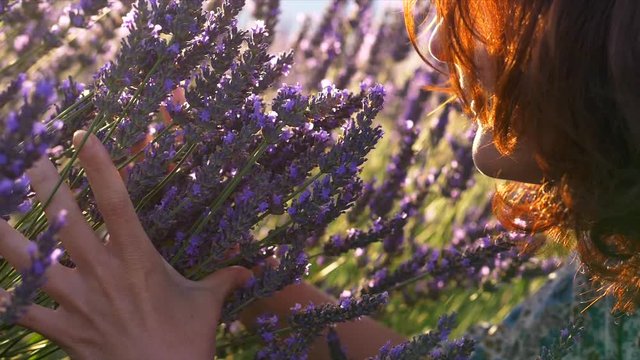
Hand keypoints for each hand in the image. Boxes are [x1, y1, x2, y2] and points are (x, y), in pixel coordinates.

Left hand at [0, 130, 250, 358]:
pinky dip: (7, 299)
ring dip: (5, 234)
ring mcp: (77, 300)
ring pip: (30, 259)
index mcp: (137, 258)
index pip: (115, 201)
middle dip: (42, 181)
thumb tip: (251, 271)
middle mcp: (102, 271)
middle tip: (28, 153)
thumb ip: (225, 279)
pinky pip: (23, 311)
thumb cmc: (187, 340)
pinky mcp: (62, 330)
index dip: (98, 165)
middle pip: (64, 217)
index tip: (82, 136)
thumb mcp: (208, 303)